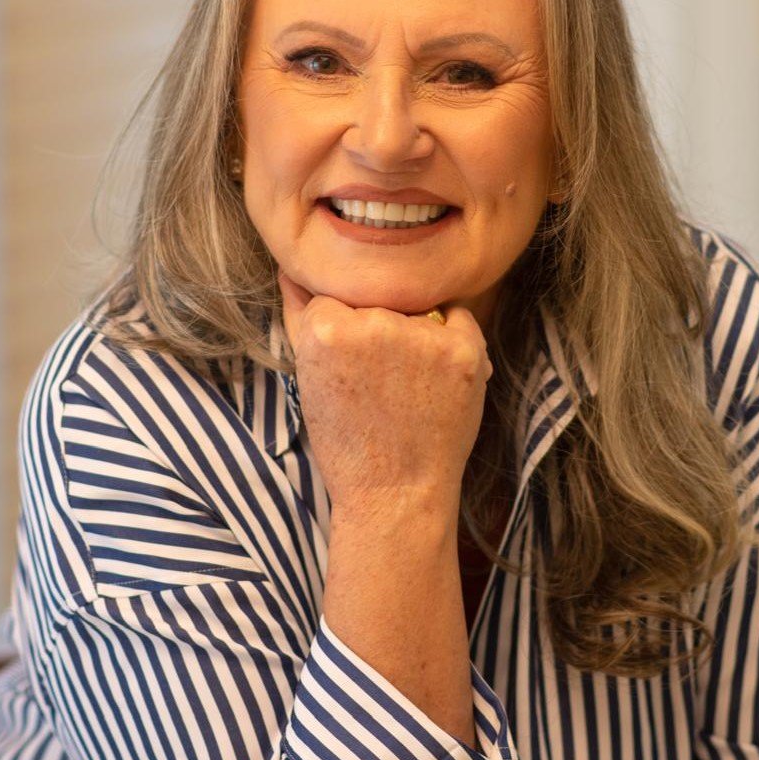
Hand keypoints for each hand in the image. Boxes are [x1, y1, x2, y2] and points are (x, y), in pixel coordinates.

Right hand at [278, 272, 492, 516]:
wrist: (396, 492)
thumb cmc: (347, 441)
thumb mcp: (307, 376)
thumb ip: (299, 314)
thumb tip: (293, 267)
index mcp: (327, 328)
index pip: (335, 296)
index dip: (341, 330)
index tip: (346, 367)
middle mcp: (375, 324)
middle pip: (376, 298)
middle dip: (377, 326)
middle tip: (378, 379)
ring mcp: (424, 336)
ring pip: (416, 305)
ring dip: (414, 330)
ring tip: (407, 383)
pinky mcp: (465, 349)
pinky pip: (457, 316)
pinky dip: (451, 337)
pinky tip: (436, 377)